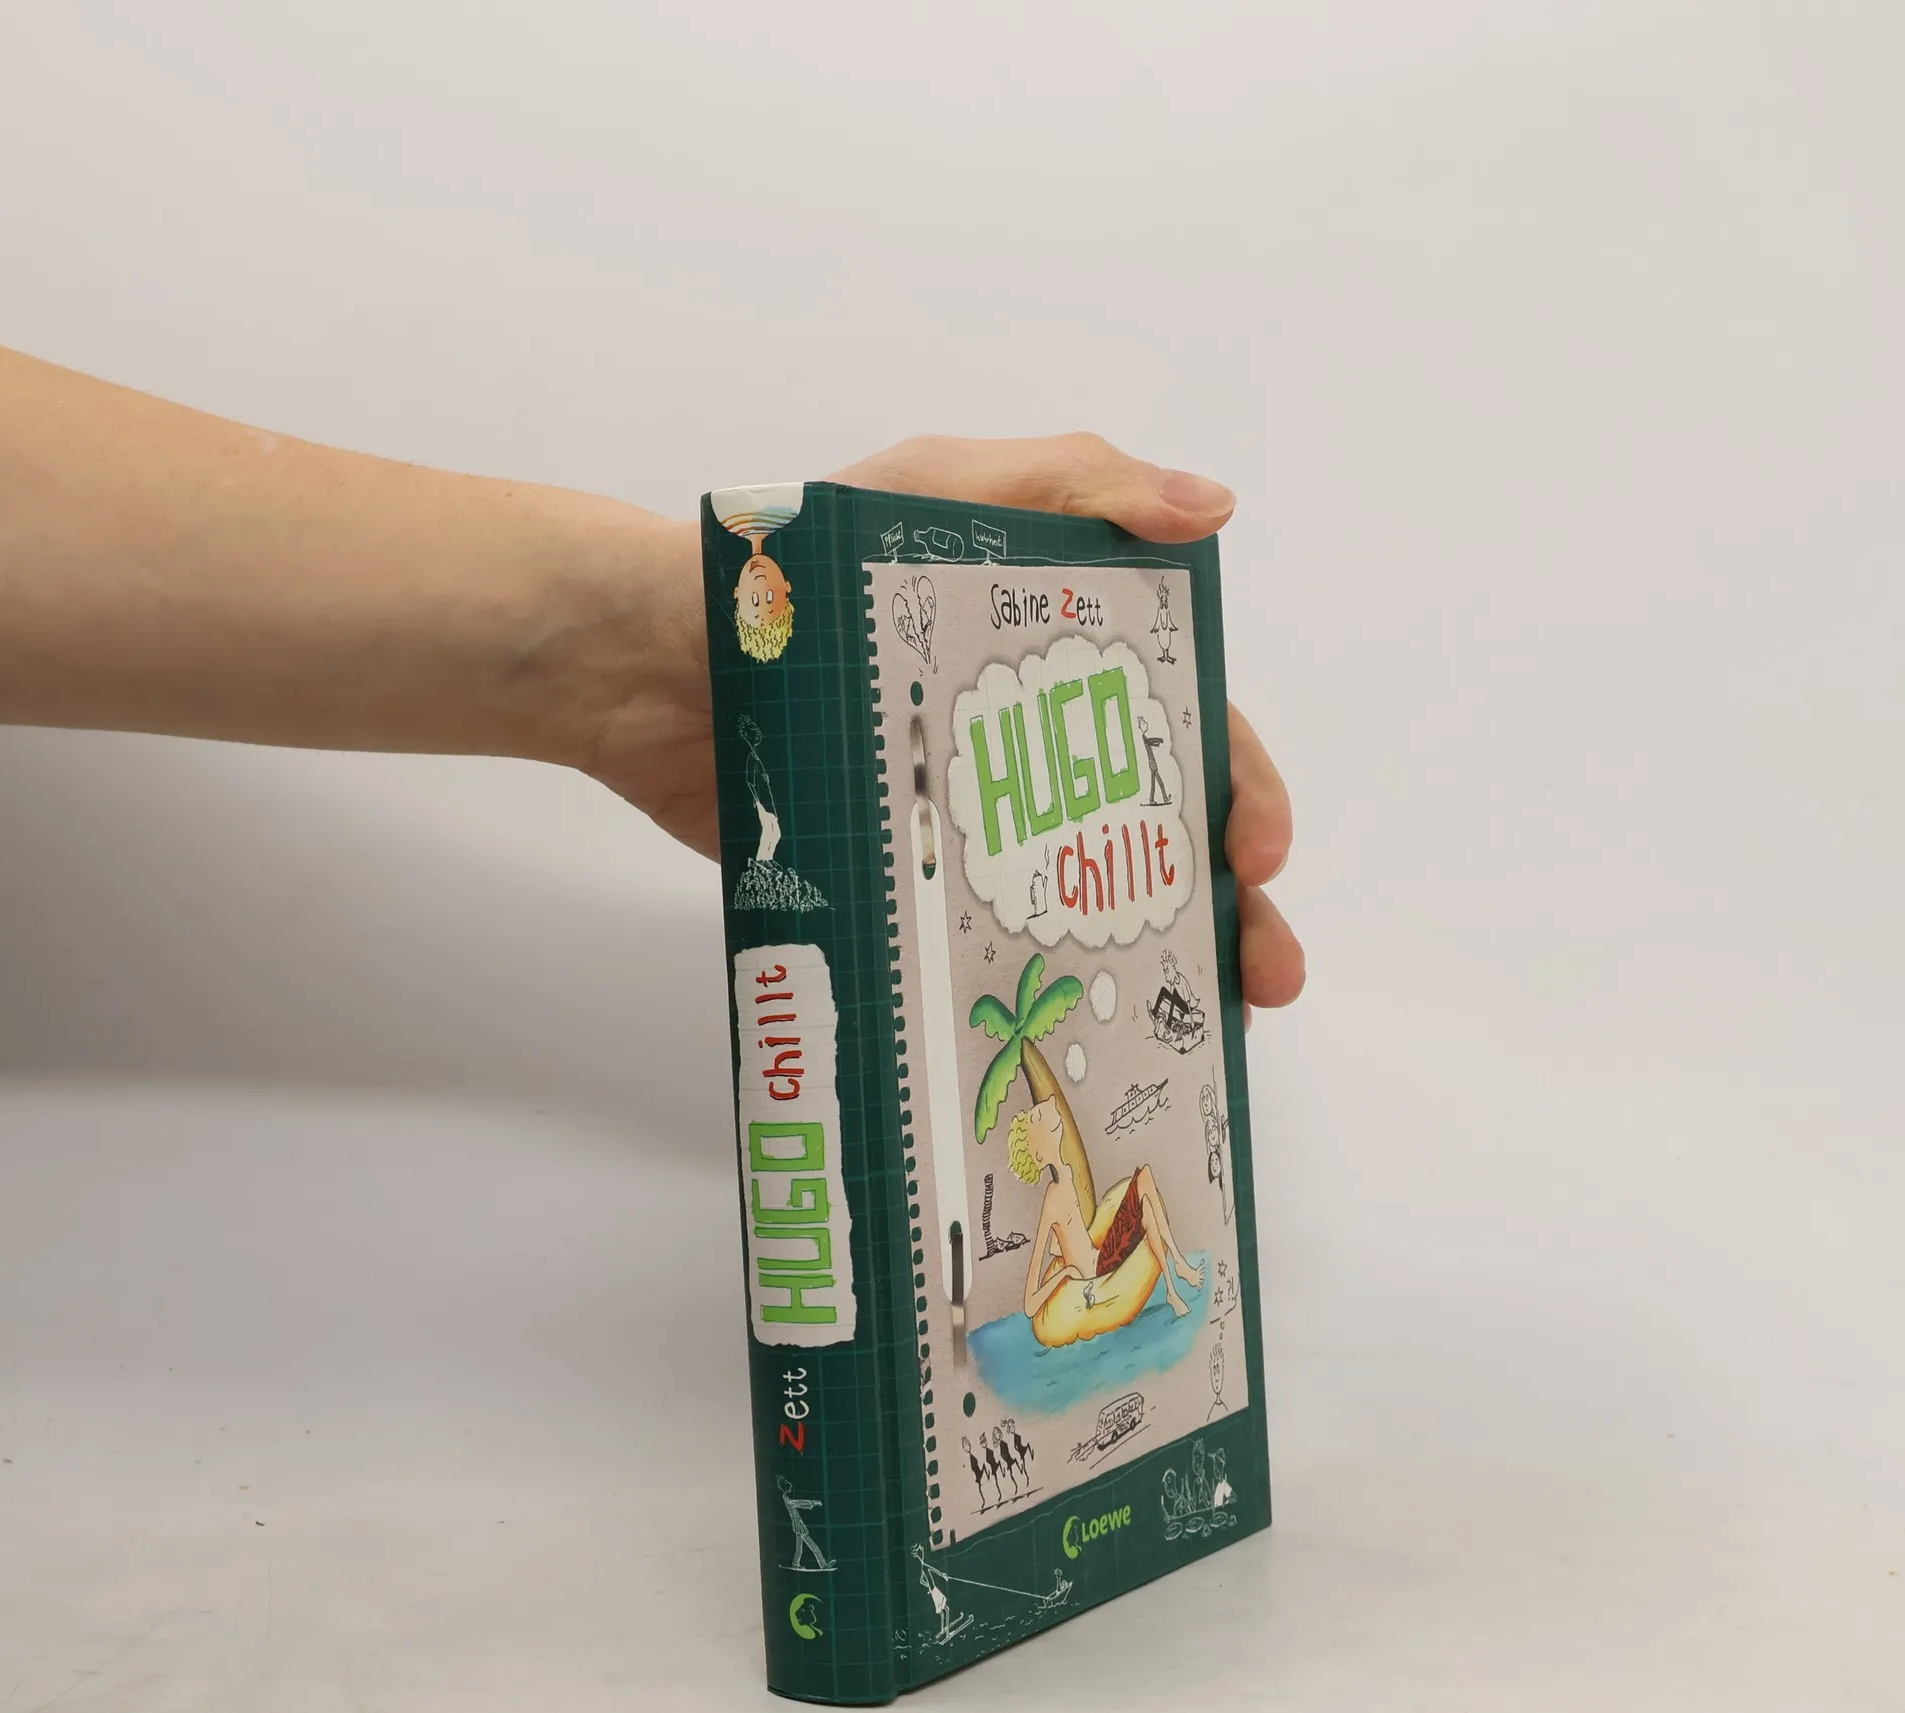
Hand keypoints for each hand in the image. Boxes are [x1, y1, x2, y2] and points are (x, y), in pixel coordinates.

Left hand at [577, 432, 1302, 1011]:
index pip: (1183, 726)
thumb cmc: (801, 568)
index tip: (1260, 851)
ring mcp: (967, 824)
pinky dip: (1046, 989)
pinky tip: (1085, 1034)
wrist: (645, 665)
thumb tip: (1214, 506)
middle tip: (1263, 972)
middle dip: (1227, 899)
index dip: (1239, 786)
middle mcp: (1025, 748)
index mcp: (1055, 661)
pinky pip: (991, 944)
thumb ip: (1073, 483)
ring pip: (1090, 901)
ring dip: (1162, 960)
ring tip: (1202, 1022)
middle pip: (1155, 830)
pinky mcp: (901, 884)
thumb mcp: (940, 489)